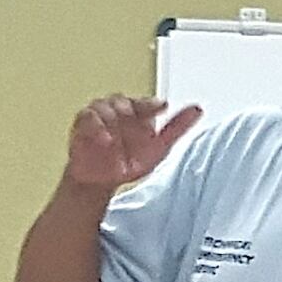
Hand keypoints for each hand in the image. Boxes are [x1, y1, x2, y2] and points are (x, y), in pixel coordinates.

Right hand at [63, 93, 200, 194]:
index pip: (147, 102)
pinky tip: (104, 140)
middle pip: (123, 101)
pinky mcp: (84, 123)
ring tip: (115, 141)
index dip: (153, 104)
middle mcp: (120, 110)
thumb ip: (177, 128)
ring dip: (111, 121)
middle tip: (134, 123)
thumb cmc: (129, 161)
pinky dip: (96, 127)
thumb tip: (197, 109)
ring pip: (105, 107)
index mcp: (139, 112)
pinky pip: (87, 118)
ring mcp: (100, 115)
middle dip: (129, 111)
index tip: (162, 107)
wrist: (102, 180)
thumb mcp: (159, 148)